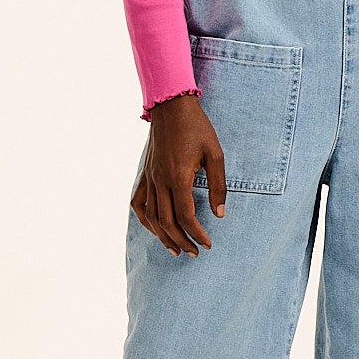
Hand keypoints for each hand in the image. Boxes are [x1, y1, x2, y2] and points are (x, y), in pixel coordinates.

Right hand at [131, 94, 227, 254]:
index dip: (197, 234)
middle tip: (195, 252)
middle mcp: (161, 181)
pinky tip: (154, 228)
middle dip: (182, 241)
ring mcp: (150, 178)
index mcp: (179, 177)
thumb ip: (218, 186)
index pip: (186, 216)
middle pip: (167, 222)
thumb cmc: (197, 127)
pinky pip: (139, 202)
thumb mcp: (215, 154)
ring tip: (176, 250)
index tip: (208, 244)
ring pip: (151, 217)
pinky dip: (144, 219)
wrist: (171, 106)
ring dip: (163, 237)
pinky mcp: (145, 173)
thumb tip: (219, 214)